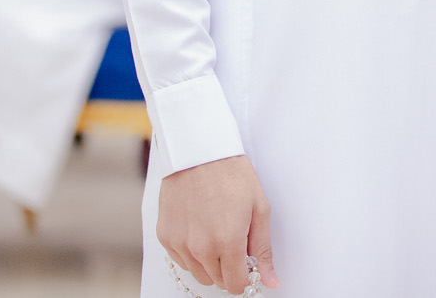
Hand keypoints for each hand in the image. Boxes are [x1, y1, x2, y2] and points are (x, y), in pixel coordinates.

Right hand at [157, 154, 278, 293]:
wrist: (199, 151)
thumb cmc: (232, 175)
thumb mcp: (259, 209)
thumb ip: (263, 250)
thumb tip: (270, 282)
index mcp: (227, 242)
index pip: (236, 285)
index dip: (245, 277)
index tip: (247, 263)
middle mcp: (200, 248)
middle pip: (217, 281)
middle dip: (229, 267)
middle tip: (234, 241)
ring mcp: (180, 243)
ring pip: (198, 273)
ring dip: (209, 261)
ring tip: (216, 231)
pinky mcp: (165, 236)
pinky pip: (181, 260)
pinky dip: (191, 252)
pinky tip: (200, 228)